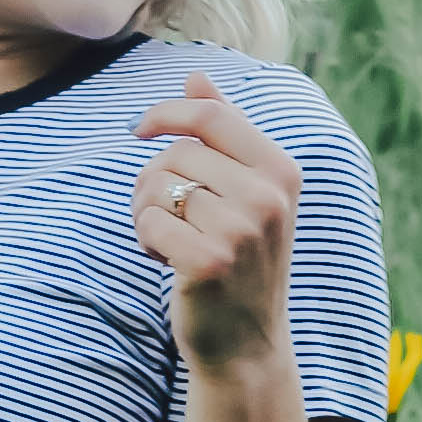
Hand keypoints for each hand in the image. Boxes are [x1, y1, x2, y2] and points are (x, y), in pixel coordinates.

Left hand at [133, 61, 300, 382]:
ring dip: (148, 214)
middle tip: (170, 218)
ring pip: (158, 187)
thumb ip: (225, 133)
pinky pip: (148, 222)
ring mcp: (242, 230)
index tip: (139, 129)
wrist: (247, 344)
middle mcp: (269, 197)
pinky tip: (166, 263)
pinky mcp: (209, 262)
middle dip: (154, 182)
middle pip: (176, 154)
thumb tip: (196, 76)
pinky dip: (145, 240)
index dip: (165, 113)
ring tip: (171, 242)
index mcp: (282, 171)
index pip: (210, 116)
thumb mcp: (245, 193)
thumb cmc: (240, 262)